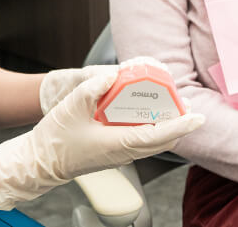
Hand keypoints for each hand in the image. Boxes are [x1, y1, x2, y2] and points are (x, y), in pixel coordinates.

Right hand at [0, 71, 204, 208]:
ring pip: (153, 143)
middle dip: (179, 124)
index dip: (181, 125)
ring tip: (171, 106)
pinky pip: (140, 142)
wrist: (40, 162)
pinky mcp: (113, 154)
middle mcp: (124, 153)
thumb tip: (114, 74)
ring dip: (166, 126)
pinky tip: (145, 114)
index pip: (159, 135)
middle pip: (162, 140)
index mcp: (119, 144)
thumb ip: (95, 86)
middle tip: (187, 104)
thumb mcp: (73, 105)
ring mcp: (119, 156)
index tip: (198, 116)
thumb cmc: (55, 138)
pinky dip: (151, 129)